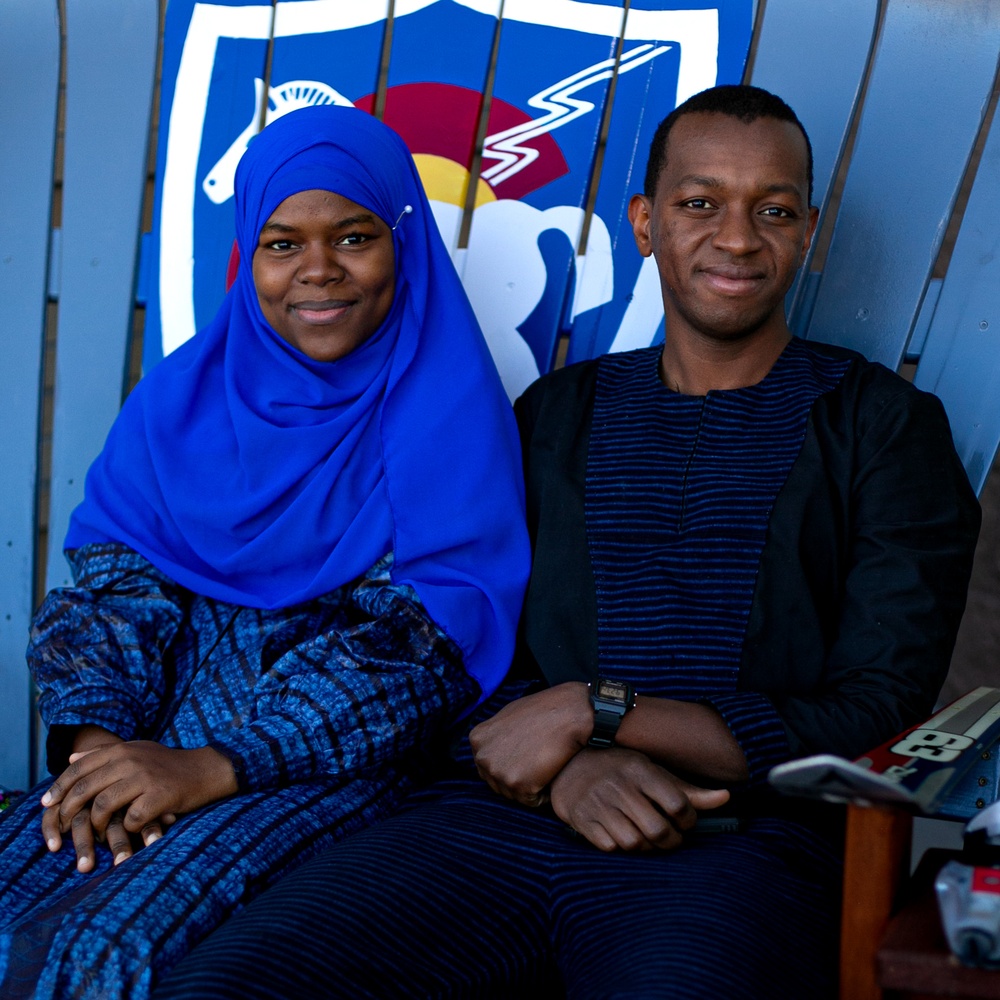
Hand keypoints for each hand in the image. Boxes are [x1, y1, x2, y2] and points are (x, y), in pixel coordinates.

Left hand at [40, 742, 236, 870]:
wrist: (206, 770)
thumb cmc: (168, 764)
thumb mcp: (137, 750)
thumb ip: (104, 753)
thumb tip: (71, 758)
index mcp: (122, 750)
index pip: (79, 768)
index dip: (59, 787)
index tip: (46, 804)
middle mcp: (131, 761)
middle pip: (86, 788)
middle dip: (69, 811)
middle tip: (62, 828)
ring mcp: (145, 778)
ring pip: (104, 806)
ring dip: (96, 825)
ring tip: (98, 834)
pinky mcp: (159, 797)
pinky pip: (130, 820)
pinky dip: (126, 829)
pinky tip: (129, 831)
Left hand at [469, 682, 591, 805]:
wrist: (569, 713)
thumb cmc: (544, 710)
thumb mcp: (508, 715)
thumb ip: (494, 735)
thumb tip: (489, 748)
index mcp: (478, 739)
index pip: (487, 766)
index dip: (509, 764)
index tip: (526, 755)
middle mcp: (482, 757)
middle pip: (497, 783)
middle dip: (518, 778)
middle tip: (538, 761)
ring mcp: (498, 771)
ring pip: (514, 794)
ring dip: (531, 787)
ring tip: (546, 765)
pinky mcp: (518, 785)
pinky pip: (532, 801)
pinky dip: (544, 793)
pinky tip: (553, 774)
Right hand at [549, 747, 729, 851]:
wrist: (570, 765)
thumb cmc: (620, 770)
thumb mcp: (652, 772)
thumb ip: (687, 790)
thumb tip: (726, 798)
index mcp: (639, 770)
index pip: (677, 803)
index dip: (688, 820)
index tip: (685, 822)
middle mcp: (619, 786)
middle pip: (657, 830)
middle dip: (671, 841)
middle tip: (671, 839)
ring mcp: (598, 803)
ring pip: (634, 843)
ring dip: (646, 848)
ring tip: (648, 840)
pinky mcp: (582, 819)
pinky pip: (610, 847)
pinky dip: (620, 848)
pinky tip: (623, 837)